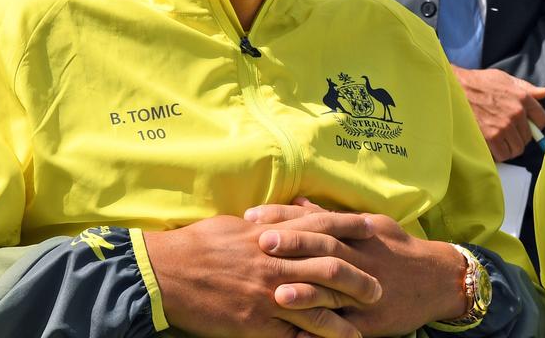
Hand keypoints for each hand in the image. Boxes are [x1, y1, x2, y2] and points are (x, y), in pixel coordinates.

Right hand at [143, 213, 381, 337]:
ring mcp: (268, 294)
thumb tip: (284, 218)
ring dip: (344, 317)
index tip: (374, 227)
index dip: (350, 226)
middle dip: (359, 278)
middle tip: (378, 289)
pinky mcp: (255, 322)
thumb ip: (267, 223)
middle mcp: (276, 262)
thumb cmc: (198, 245)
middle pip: (330, 267)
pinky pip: (293, 334)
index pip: (322, 226)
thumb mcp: (236, 225)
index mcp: (272, 234)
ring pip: (319, 305)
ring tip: (363, 327)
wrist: (166, 273)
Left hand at [250, 204, 467, 336]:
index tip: (256, 217)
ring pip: (335, 293)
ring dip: (307, 294)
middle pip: (325, 251)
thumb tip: (297, 201)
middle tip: (260, 244)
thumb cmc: (397, 248)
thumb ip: (331, 216)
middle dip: (293, 246)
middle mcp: (361, 260)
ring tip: (278, 295)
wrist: (437, 280)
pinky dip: (323, 334)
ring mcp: (366, 292)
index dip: (286, 218)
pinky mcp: (371, 322)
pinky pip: (345, 329)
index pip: (317, 222)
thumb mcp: (370, 224)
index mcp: (358, 234)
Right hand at [453, 66, 544, 161]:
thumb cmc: (478, 82)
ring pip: (517, 149)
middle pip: (528, 137)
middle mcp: (516, 113)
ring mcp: (504, 126)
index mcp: (522, 98)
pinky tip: (491, 146)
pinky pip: (503, 155)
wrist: (456, 88)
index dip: (534, 125)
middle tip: (507, 133)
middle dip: (519, 137)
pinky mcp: (491, 137)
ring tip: (499, 141)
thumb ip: (526, 87)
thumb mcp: (504, 79)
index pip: (542, 120)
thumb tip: (544, 93)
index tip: (526, 126)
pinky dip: (498, 154)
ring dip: (509, 147)